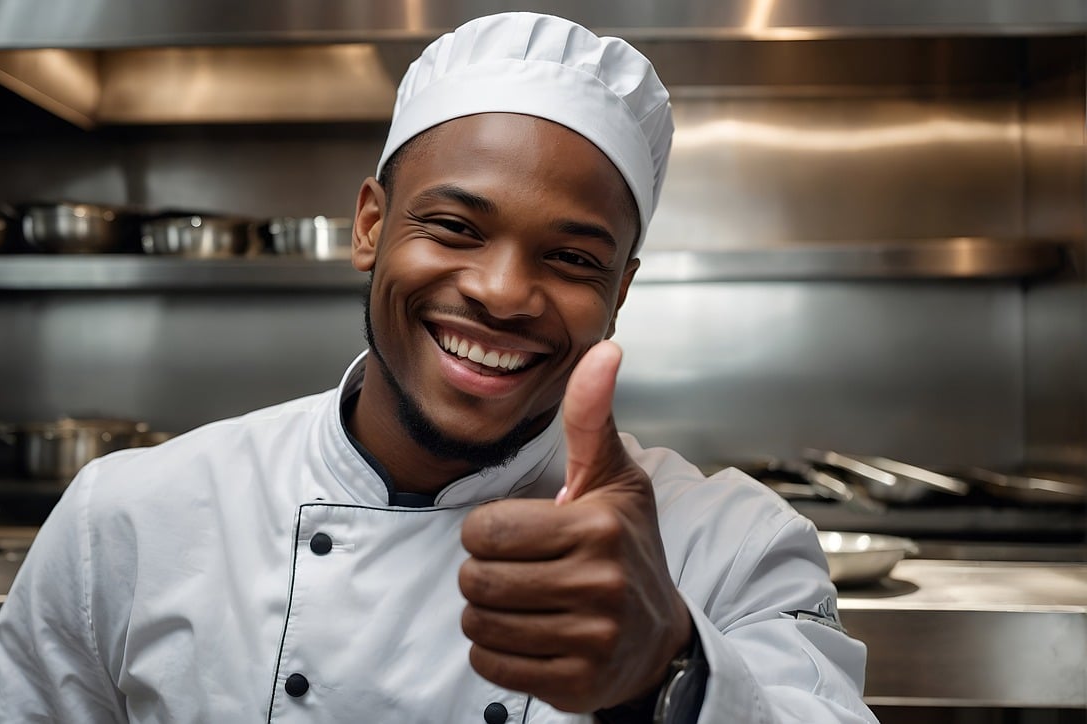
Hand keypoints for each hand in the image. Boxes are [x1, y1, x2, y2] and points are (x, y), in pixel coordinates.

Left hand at [459, 341, 692, 711]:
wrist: (658, 638)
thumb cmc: (626, 549)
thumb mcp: (613, 478)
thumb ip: (592, 417)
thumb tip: (606, 348)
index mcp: (598, 526)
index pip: (485, 530)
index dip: (488, 532)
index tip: (519, 535)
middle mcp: (598, 583)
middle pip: (476, 579)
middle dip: (484, 573)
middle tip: (518, 571)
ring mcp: (590, 638)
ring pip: (479, 625)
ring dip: (488, 614)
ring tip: (525, 602)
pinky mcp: (576, 682)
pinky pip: (491, 666)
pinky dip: (497, 653)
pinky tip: (531, 635)